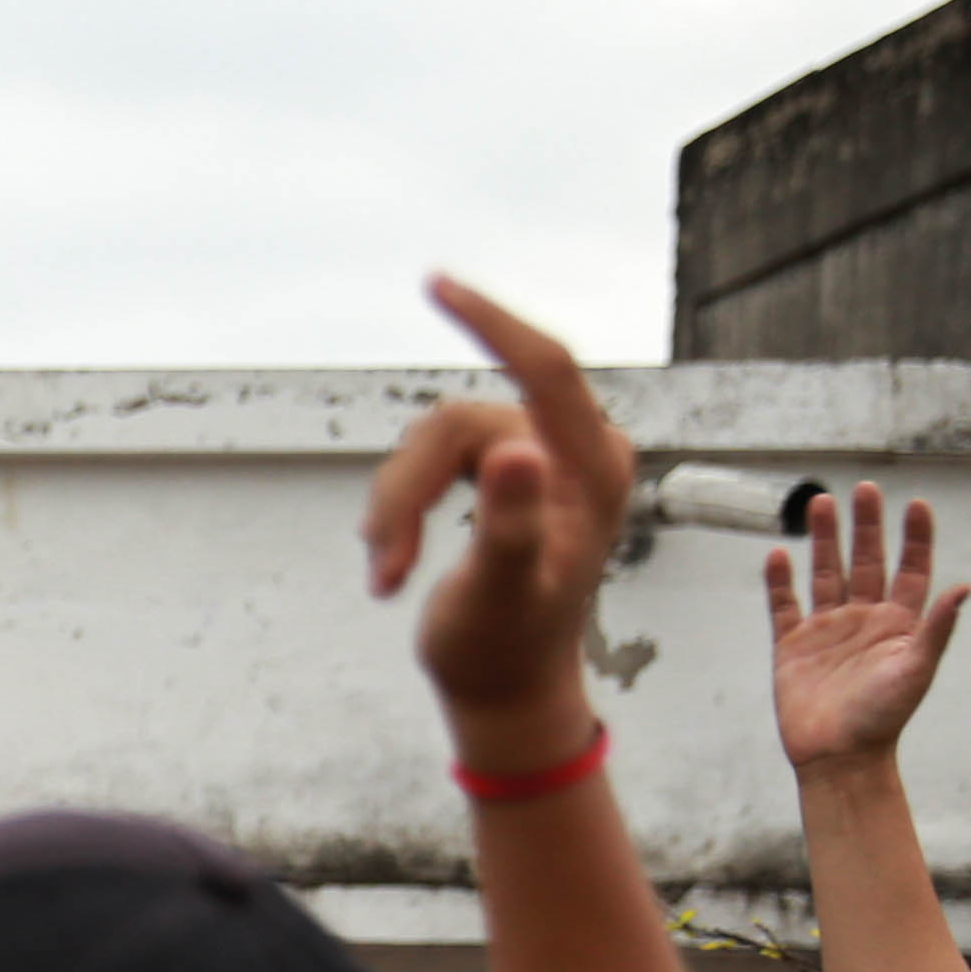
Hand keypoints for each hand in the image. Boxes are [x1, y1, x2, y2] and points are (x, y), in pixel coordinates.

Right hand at [364, 277, 634, 773]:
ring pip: (436, 442)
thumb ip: (510, 525)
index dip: (490, 321)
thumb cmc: (506, 649)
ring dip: (396, 504)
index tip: (435, 283)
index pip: (544, 366)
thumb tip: (512, 453)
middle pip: (461, 421)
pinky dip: (403, 506)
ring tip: (384, 572)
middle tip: (377, 560)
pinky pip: (435, 459)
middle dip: (407, 487)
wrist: (509, 688)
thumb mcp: (502, 593)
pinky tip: (394, 556)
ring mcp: (541, 460)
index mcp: (593, 467)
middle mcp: (575, 451)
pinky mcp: (511, 473)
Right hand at [768, 481, 970, 779]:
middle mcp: (864, 619)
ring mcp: (827, 630)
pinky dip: (779, 582)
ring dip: (824, 539)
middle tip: (864, 489)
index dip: (915, 537)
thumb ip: (937, 627)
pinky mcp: (792, 647)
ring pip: (825, 574)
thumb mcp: (917, 670)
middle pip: (866, 561)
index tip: (915, 505)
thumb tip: (964, 587)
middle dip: (866, 525)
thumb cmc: (883, 718)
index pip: (910, 569)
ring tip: (820, 503)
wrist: (838, 756)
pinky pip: (784, 606)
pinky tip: (778, 555)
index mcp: (899, 623)